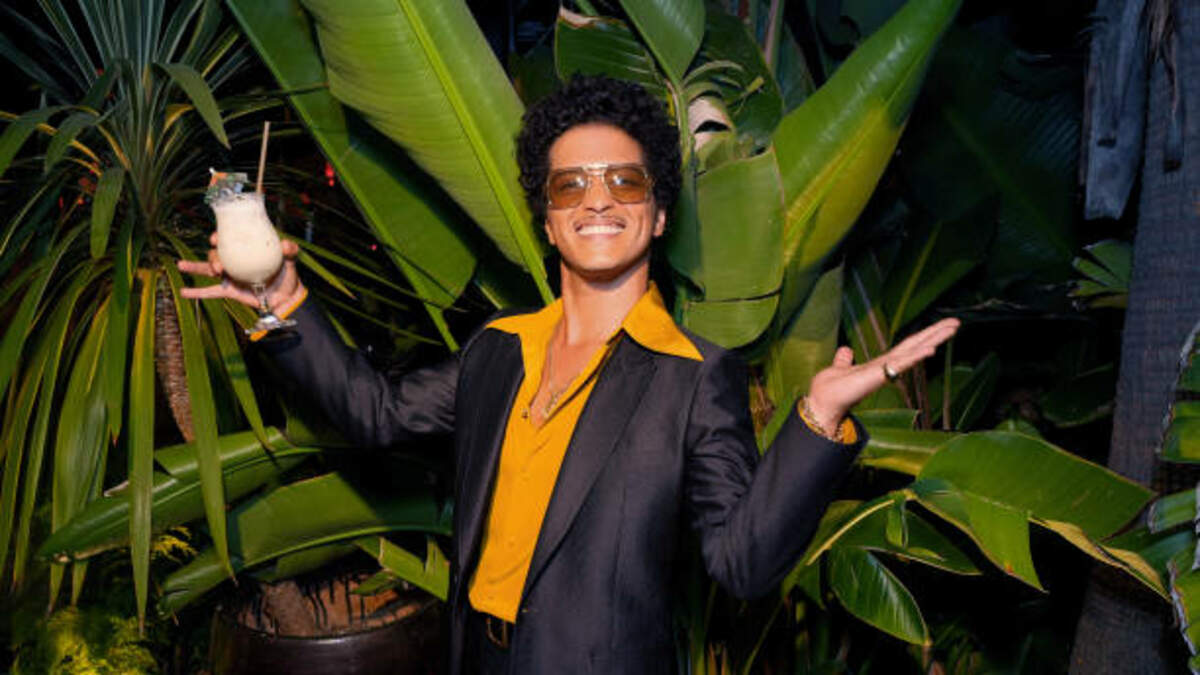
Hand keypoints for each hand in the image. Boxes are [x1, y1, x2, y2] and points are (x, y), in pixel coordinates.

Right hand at [177, 232, 305, 311]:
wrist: (286, 297)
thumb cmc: (287, 274)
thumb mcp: (290, 259)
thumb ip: (290, 250)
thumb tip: (286, 245)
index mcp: (245, 248)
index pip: (227, 237)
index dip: (218, 235)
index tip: (214, 238)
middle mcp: (235, 260)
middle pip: (215, 253)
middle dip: (211, 256)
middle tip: (217, 264)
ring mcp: (230, 275)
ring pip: (208, 268)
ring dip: (194, 266)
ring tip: (182, 265)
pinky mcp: (229, 290)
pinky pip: (210, 291)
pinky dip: (196, 292)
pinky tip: (183, 292)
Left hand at [803, 318, 960, 431]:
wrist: (823, 403)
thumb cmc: (832, 390)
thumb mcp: (840, 367)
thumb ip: (845, 360)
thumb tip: (845, 350)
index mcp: (880, 364)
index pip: (906, 346)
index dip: (923, 336)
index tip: (941, 326)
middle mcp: (887, 367)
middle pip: (916, 346)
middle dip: (936, 334)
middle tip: (957, 323)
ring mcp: (885, 371)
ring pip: (914, 352)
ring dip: (934, 339)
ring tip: (953, 328)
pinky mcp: (879, 375)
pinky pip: (902, 364)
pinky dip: (916, 356)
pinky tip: (932, 348)